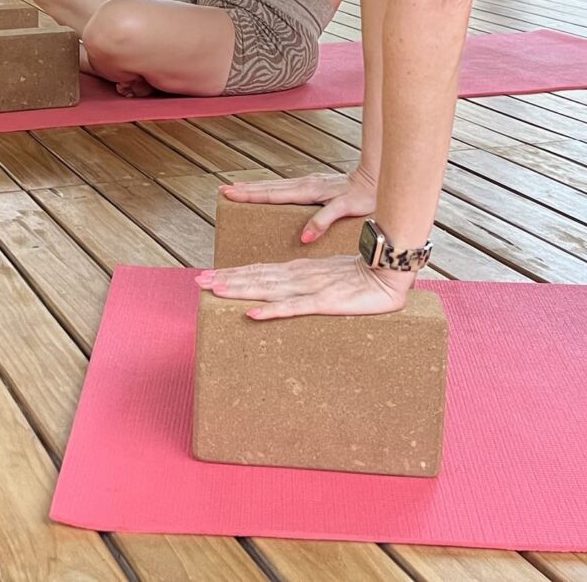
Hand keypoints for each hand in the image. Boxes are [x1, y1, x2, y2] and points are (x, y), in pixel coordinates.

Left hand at [195, 255, 412, 320]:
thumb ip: (305, 285)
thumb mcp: (327, 280)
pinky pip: (294, 308)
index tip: (209, 277)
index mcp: (298, 271)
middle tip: (197, 282)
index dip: (233, 274)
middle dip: (226, 280)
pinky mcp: (324, 303)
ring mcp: (309, 288)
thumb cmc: (361, 278)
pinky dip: (272, 311)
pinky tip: (253, 314)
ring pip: (267, 289)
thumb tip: (284, 294)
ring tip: (214, 291)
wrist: (388, 272)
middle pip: (255, 278)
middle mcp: (298, 276)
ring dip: (239, 290)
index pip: (259, 271)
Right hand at [221, 168, 377, 243]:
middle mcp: (304, 184)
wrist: (376, 179)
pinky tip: (265, 191)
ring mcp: (308, 183)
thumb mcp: (346, 210)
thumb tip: (304, 237)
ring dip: (254, 186)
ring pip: (274, 185)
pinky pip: (283, 187)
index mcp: (308, 191)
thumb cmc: (364, 196)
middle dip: (245, 189)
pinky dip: (269, 188)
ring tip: (236, 188)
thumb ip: (324, 221)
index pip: (272, 194)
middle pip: (268, 187)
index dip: (250, 195)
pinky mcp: (313, 184)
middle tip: (223, 190)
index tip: (231, 193)